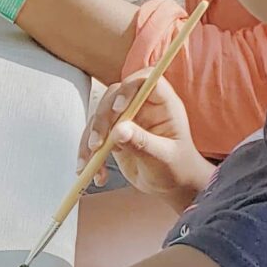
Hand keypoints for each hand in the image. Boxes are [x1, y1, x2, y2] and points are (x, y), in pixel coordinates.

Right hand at [79, 71, 213, 206]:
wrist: (172, 186)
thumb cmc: (177, 169)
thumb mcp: (164, 158)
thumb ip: (142, 143)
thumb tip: (118, 131)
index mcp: (163, 104)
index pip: (145, 80)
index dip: (129, 88)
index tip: (118, 109)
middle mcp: (142, 106)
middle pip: (114, 95)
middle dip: (103, 118)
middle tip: (98, 143)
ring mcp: (126, 117)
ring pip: (100, 115)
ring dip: (91, 137)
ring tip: (93, 161)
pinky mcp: (112, 131)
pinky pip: (94, 134)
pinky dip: (89, 153)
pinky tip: (97, 174)